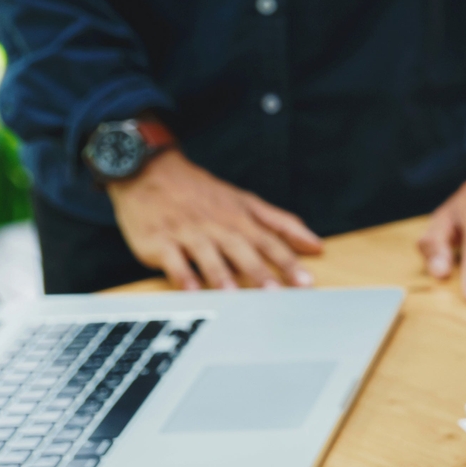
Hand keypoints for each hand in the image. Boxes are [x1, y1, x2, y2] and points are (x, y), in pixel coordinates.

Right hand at [106, 150, 320, 288]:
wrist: (148, 171)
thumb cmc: (203, 194)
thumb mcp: (246, 202)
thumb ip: (282, 224)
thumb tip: (316, 245)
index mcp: (239, 219)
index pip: (270, 242)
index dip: (288, 262)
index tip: (306, 283)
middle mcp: (216, 226)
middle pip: (241, 249)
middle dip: (259, 271)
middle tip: (275, 294)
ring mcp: (187, 233)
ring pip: (207, 254)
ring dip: (221, 274)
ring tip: (233, 295)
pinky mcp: (159, 240)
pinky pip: (171, 259)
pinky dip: (181, 274)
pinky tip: (191, 290)